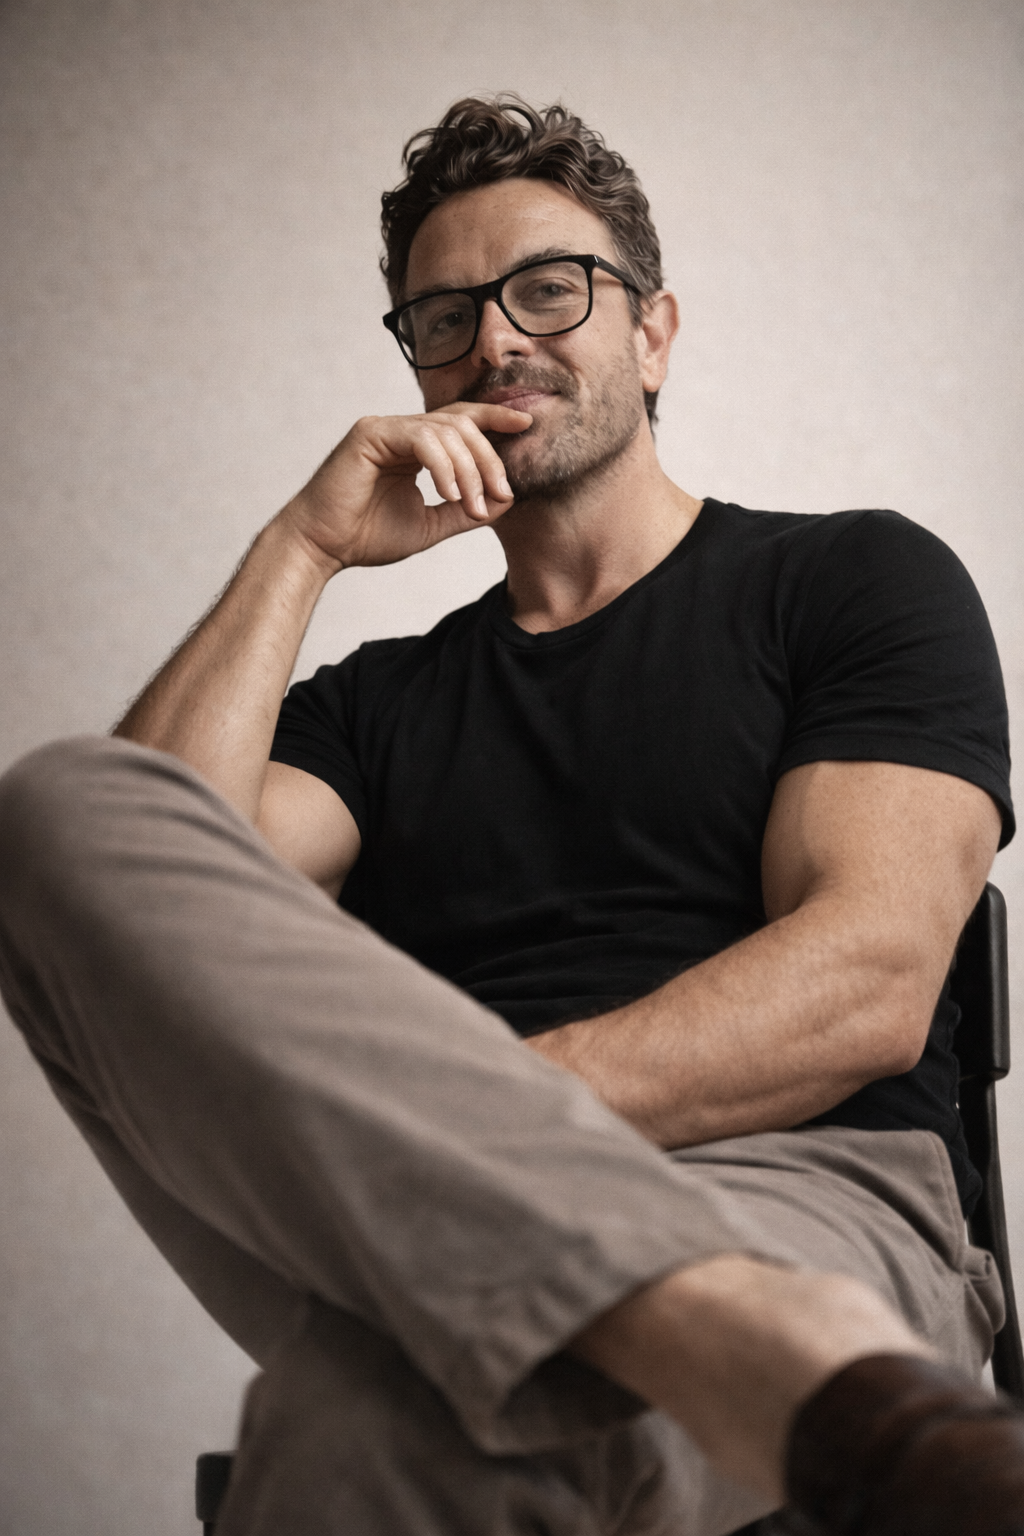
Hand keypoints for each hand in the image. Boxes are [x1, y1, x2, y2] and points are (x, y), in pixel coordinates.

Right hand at [280, 403, 531, 570]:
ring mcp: (385, 428)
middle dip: (489, 458)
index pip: (461, 422)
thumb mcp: (430, 525)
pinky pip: (421, 439)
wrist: (324, 547)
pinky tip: (449, 494)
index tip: (526, 425)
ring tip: (473, 505)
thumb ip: (465, 511)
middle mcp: (401, 431)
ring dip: (469, 470)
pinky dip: (442, 466)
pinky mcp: (370, 433)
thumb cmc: (367, 536)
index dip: (494, 419)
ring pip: (445, 431)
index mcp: (414, 447)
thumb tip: (507, 499)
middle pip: (461, 424)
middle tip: (502, 493)